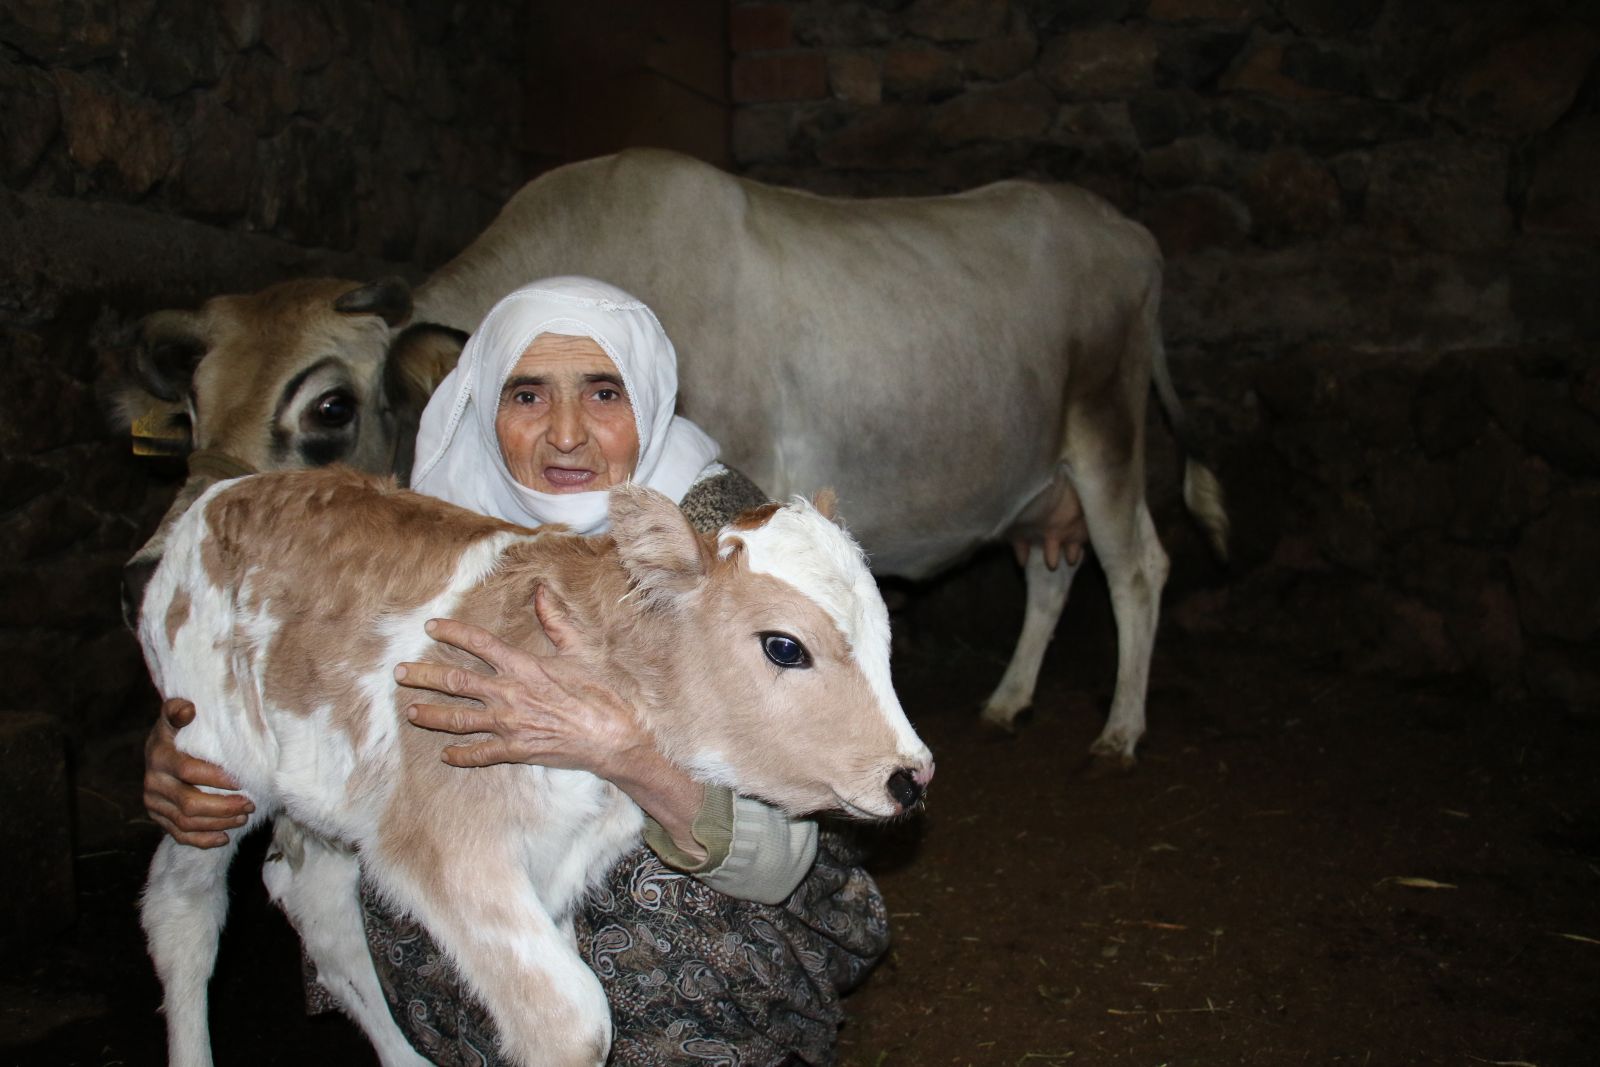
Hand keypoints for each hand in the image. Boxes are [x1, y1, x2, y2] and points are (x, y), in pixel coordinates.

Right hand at [143, 698, 253, 847]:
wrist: (157, 751)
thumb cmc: (176, 732)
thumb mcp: (173, 717)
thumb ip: (177, 710)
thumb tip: (188, 709)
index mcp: (159, 757)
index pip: (189, 771)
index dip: (217, 778)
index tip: (243, 780)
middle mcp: (153, 783)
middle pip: (189, 803)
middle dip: (223, 807)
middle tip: (250, 804)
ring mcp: (154, 804)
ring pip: (186, 822)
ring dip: (218, 823)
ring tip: (243, 817)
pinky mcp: (158, 818)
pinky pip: (179, 835)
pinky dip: (203, 840)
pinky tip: (224, 837)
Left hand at [396, 586, 648, 776]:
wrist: (612, 738)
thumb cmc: (599, 694)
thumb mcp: (579, 652)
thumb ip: (555, 622)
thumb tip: (542, 592)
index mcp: (523, 666)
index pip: (478, 643)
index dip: (452, 632)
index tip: (430, 626)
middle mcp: (508, 694)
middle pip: (455, 681)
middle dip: (423, 675)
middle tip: (399, 672)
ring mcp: (509, 725)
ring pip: (458, 719)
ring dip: (431, 714)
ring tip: (410, 711)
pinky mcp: (515, 751)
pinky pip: (479, 754)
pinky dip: (460, 756)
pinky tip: (446, 755)